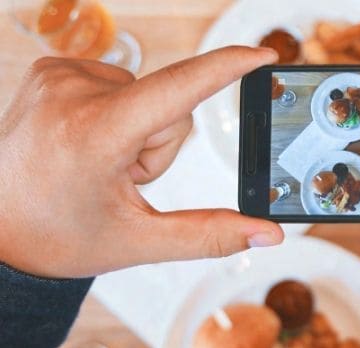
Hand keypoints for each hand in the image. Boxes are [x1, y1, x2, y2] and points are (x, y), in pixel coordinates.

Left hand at [0, 47, 283, 278]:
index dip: (227, 68)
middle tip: (121, 178)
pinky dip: (116, 114)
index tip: (263, 55)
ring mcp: (58, 76)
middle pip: (169, 106)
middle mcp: (72, 94)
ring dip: (138, 130)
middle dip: (160, 144)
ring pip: (146, 94)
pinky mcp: (52, 69)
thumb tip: (267, 234)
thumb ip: (211, 235)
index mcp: (94, 135)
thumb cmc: (57, 236)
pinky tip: (87, 141)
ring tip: (99, 162)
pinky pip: (119, 83)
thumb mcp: (138, 242)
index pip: (178, 89)